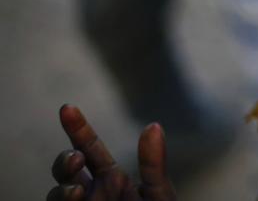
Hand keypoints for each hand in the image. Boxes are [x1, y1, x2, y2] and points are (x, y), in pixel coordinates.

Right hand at [47, 104, 175, 200]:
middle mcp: (91, 193)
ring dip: (62, 190)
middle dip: (66, 160)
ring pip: (57, 194)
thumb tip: (154, 125)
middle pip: (66, 168)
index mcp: (112, 178)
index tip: (67, 107)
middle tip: (78, 160)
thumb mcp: (159, 196)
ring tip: (78, 192)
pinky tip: (77, 198)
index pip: (90, 148)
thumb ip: (154, 164)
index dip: (77, 128)